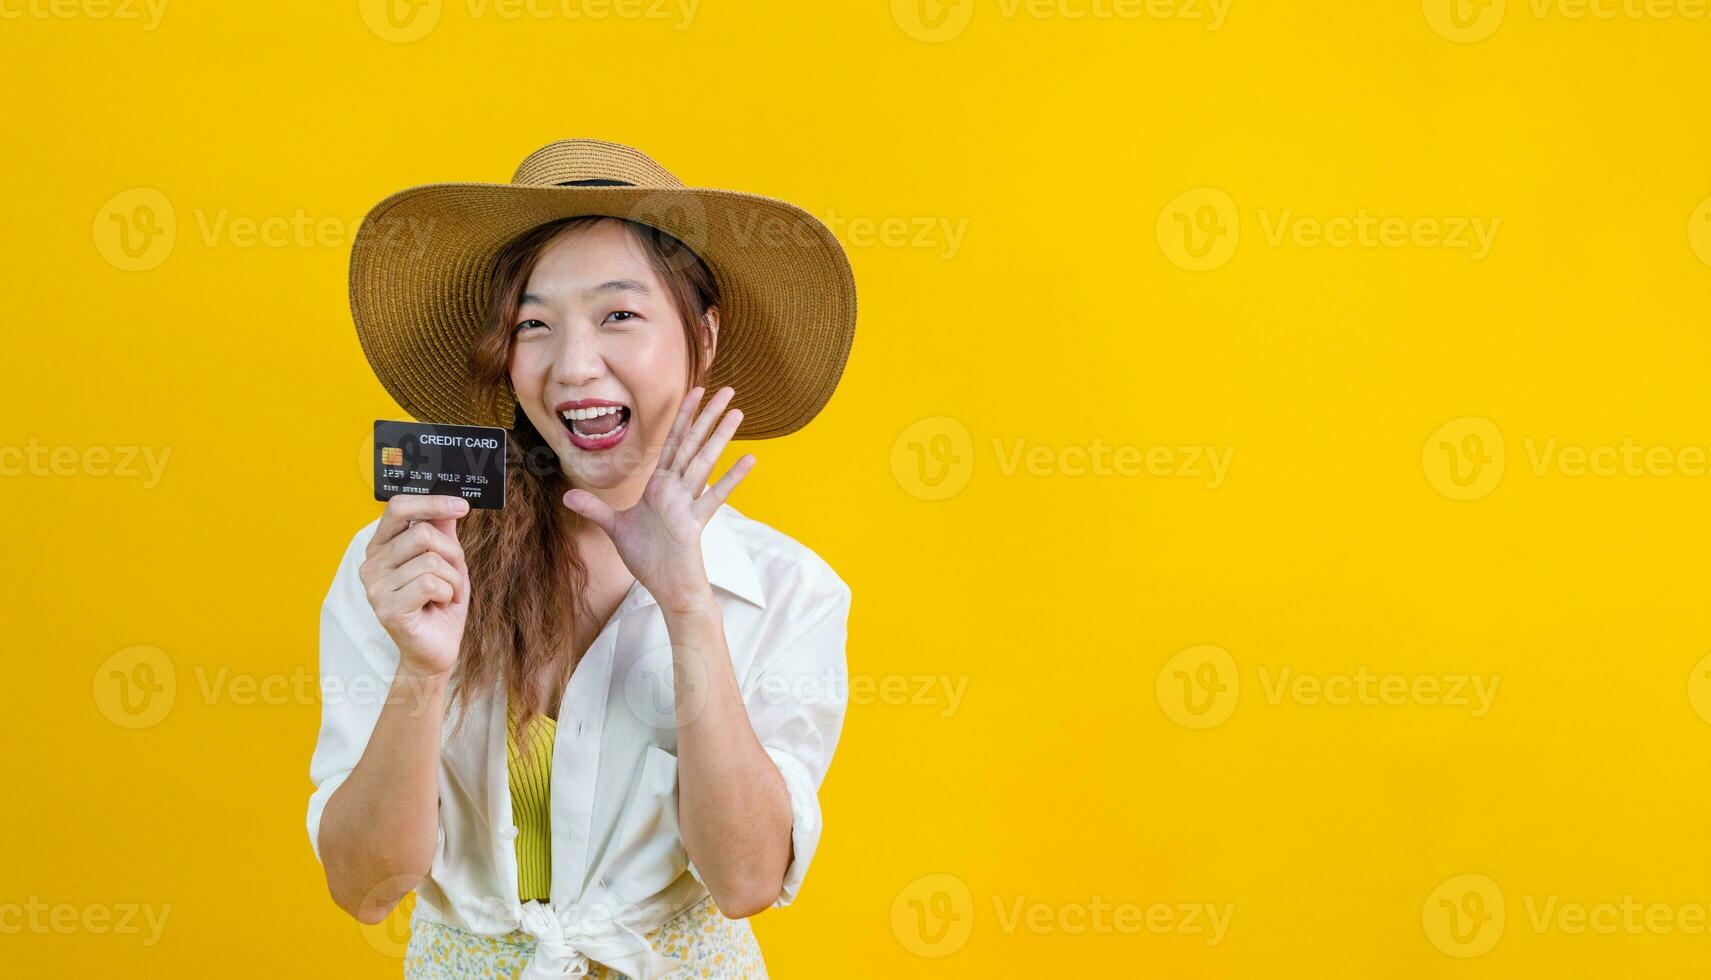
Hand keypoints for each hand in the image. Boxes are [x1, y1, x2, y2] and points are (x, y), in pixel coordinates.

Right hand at [359, 495, 471, 677]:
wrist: (436, 650)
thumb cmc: (439, 605)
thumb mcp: (447, 562)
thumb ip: (442, 532)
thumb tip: (448, 503)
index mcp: (381, 547)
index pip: (398, 508)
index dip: (431, 503)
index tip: (462, 506)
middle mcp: (372, 564)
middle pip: (422, 533)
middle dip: (452, 553)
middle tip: (455, 574)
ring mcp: (376, 588)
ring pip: (430, 560)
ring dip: (453, 579)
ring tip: (446, 595)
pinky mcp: (388, 608)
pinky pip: (430, 583)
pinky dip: (447, 593)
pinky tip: (440, 605)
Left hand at [562, 385, 756, 613]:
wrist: (667, 589)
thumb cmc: (648, 560)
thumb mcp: (615, 529)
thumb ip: (595, 509)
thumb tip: (568, 494)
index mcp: (659, 486)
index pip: (672, 443)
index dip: (682, 417)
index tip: (695, 392)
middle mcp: (676, 489)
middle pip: (693, 444)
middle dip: (708, 416)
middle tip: (728, 390)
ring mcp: (687, 504)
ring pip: (705, 462)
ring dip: (720, 437)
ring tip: (738, 413)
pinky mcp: (694, 523)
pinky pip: (714, 496)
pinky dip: (731, 478)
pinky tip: (749, 459)